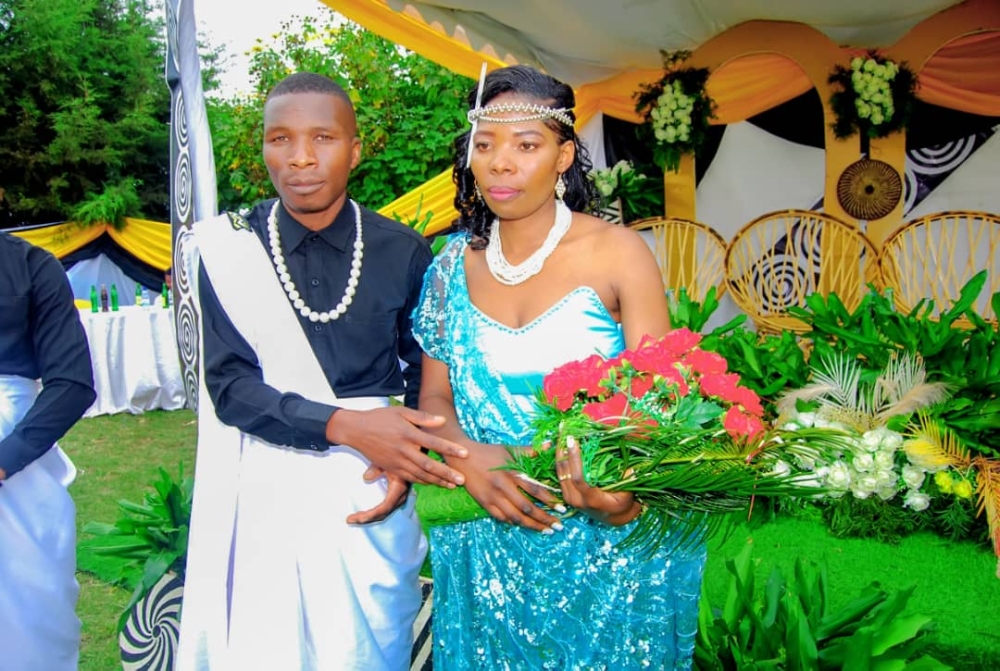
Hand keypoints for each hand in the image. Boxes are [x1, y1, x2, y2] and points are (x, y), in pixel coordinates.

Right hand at [327, 406, 467, 487]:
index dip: (449, 449)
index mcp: (408, 434)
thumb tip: (442, 421)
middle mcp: (403, 450)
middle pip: (428, 465)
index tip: (465, 453)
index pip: (433, 443)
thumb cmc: (381, 418)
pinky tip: (434, 483)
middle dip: (446, 473)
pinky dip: (422, 482)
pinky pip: (409, 478)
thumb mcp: (401, 412)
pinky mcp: (390, 468)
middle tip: (462, 479)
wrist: (356, 430)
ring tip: (453, 485)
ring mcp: (396, 461)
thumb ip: (422, 417)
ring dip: (437, 481)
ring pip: (420, 475)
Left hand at [346, 466, 410, 524]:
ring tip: (354, 518)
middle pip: (382, 515)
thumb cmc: (399, 460)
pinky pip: (384, 511)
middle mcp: (400, 497)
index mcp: (398, 489)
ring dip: (368, 518)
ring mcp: (398, 500)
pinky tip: (364, 514)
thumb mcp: (387, 462)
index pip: (384, 507)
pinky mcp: (395, 500)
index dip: (371, 515)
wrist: (412, 461)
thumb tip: (365, 478)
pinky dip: (373, 514)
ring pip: (382, 514)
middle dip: (365, 519)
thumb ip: (377, 469)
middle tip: (350, 520)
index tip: (358, 518)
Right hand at [460, 442, 564, 533]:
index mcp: (511, 473)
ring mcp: (493, 497)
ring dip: (532, 526)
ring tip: (546, 531)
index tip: (562, 509)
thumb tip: (550, 445)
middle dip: (544, 519)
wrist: (463, 458)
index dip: (550, 501)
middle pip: (527, 508)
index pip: (535, 490)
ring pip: (515, 517)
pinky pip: (502, 518)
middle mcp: (503, 487)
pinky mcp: (484, 503)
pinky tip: (525, 526)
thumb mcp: (510, 450)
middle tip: (558, 526)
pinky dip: (514, 523)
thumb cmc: (489, 452)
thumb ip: (530, 450)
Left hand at [554, 436, 641, 525]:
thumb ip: (627, 482)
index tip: (571, 439)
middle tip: (563, 429)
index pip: (578, 477)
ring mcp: (568, 496)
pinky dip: (559, 458)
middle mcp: (576, 499)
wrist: (612, 518)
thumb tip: (630, 469)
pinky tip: (559, 444)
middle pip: (563, 471)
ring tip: (560, 431)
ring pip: (558, 471)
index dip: (574, 458)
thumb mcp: (628, 495)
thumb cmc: (622, 505)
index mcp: (591, 499)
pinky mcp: (565, 492)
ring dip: (558, 451)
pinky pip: (559, 473)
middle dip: (562, 448)